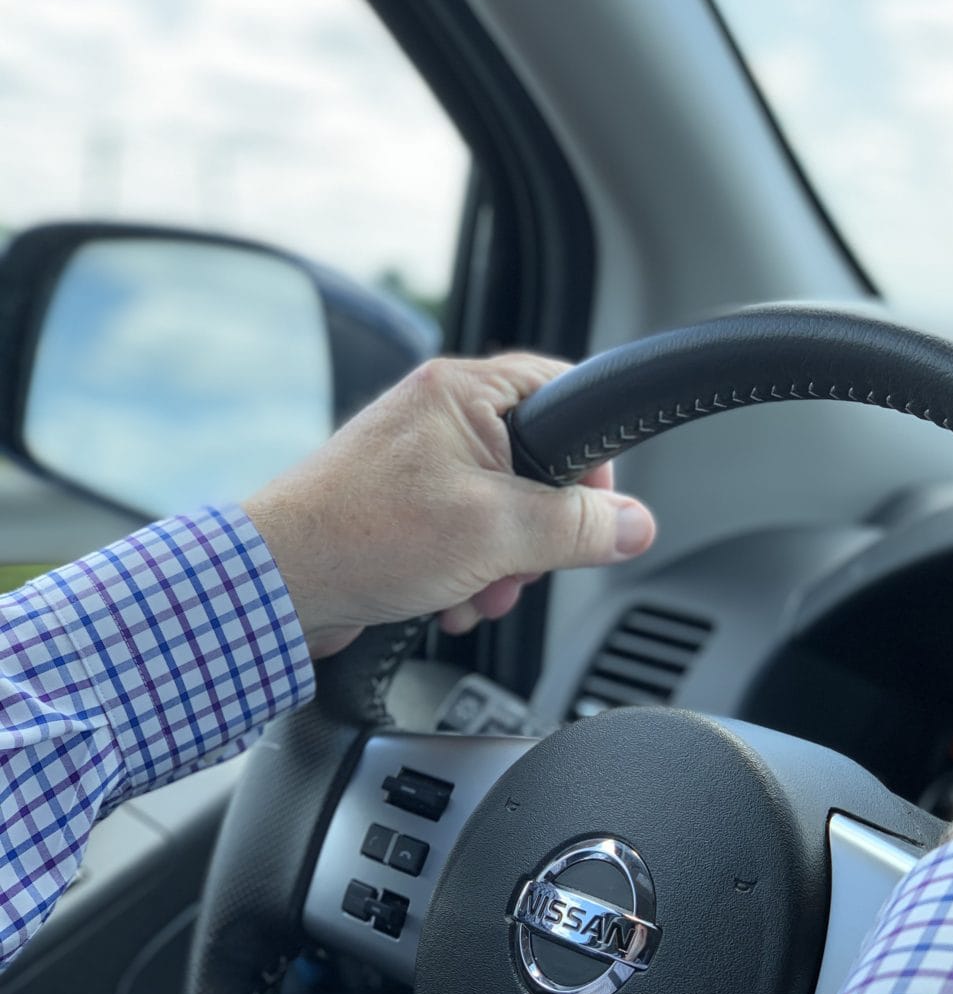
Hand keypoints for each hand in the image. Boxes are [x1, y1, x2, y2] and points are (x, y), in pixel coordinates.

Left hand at [243, 352, 655, 657]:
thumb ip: (574, 528)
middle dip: (538, 534)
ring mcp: (420, 468)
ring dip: (502, 567)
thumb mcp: (494, 532)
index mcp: (462, 393)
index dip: (593, 457)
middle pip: (538, 469)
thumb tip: (635, 526)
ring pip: (503, 515)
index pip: (564, 391)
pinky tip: (450, 602)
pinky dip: (467, 577)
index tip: (599, 508)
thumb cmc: (360, 536)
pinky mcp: (403, 514)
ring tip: (478, 590)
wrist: (275, 588)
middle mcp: (440, 420)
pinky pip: (465, 540)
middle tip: (522, 561)